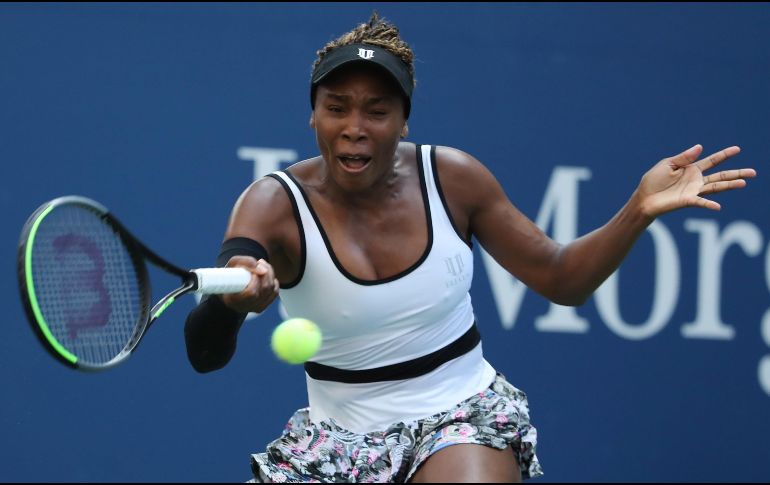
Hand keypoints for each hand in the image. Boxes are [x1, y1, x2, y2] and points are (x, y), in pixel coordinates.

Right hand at [220, 255, 279, 313]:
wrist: (229, 287)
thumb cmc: (230, 274)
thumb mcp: (233, 263)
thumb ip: (247, 262)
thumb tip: (263, 270)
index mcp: (233, 300)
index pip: (251, 292)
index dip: (256, 279)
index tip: (253, 270)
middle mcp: (245, 307)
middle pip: (265, 289)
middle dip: (266, 273)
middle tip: (260, 263)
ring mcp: (254, 308)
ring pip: (271, 290)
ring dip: (270, 274)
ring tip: (262, 266)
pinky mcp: (262, 306)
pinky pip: (275, 293)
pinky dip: (273, 282)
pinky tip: (266, 276)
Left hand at [636, 144, 756, 216]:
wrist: (644, 198)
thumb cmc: (653, 181)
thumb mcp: (668, 164)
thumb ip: (684, 157)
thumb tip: (700, 147)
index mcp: (692, 169)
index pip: (712, 161)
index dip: (724, 155)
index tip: (737, 149)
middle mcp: (696, 180)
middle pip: (721, 175)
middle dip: (737, 173)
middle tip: (753, 172)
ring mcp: (694, 191)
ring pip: (716, 187)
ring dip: (729, 185)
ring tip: (743, 183)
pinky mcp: (687, 201)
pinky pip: (700, 202)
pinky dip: (709, 204)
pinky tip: (718, 206)